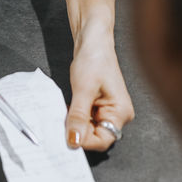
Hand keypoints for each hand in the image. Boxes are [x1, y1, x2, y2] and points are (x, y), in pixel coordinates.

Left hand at [65, 26, 133, 150]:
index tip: (66, 138)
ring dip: (74, 124)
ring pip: (88, 128)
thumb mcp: (83, 90)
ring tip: (63, 114)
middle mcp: (118, 114)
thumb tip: (74, 140)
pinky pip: (85, 119)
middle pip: (96, 135)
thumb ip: (78, 117)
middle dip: (78, 131)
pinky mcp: (99, 105)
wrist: (92, 40)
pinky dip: (75, 117)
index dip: (84, 141)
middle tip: (61, 125)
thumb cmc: (94, 59)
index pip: (104, 140)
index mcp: (121, 113)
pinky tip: (67, 110)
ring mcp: (108, 110)